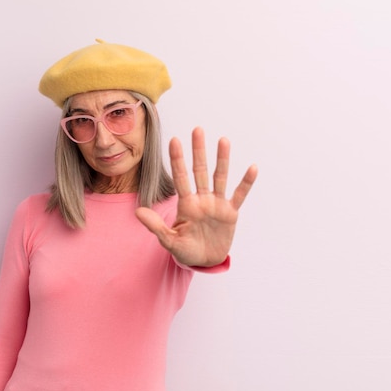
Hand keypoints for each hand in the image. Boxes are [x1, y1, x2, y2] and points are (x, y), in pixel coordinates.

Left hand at [136, 127, 257, 266]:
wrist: (205, 261)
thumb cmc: (185, 250)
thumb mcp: (169, 240)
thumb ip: (156, 226)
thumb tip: (138, 212)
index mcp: (186, 204)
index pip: (181, 177)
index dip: (177, 159)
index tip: (174, 140)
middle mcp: (202, 199)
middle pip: (199, 171)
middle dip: (198, 151)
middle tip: (197, 129)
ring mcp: (217, 204)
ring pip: (219, 177)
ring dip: (222, 159)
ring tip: (223, 140)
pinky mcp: (230, 213)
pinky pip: (239, 195)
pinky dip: (246, 183)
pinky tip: (252, 168)